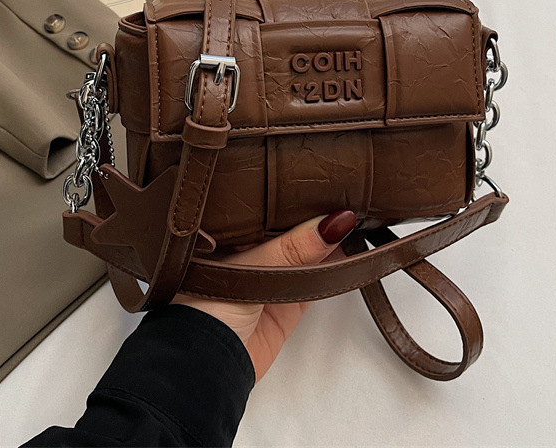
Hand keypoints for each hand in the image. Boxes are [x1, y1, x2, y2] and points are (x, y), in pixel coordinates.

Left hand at [172, 209, 356, 381]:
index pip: (264, 209)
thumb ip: (290, 249)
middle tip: (346, 196)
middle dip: (313, 217)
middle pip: (288, 231)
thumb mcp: (247, 269)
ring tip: (354, 219)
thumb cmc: (201, 310)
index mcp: (226, 236)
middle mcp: (247, 257)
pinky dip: (332, 273)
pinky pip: (314, 286)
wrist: (202, 370)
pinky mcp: (284, 311)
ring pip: (305, 257)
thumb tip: (332, 223)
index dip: (291, 197)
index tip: (322, 184)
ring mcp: (267, 284)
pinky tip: (348, 254)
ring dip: (327, 243)